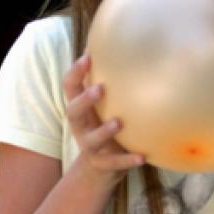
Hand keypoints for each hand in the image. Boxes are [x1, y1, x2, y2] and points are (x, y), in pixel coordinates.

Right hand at [62, 54, 143, 182]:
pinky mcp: (103, 165)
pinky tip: (143, 157)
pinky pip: (115, 164)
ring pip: (91, 140)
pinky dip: (127, 160)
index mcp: (81, 110)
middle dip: (85, 100)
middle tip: (100, 88)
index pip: (70, 88)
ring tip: (119, 123)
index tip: (88, 57)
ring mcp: (90, 147)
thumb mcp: (103, 106)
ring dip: (104, 131)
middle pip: (73, 112)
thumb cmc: (105, 125)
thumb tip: (120, 43)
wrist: (101, 169)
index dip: (76, 72)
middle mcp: (81, 127)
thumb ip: (108, 82)